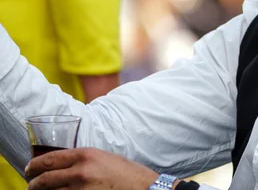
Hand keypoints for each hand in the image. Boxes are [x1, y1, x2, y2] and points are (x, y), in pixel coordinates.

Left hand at [26, 148, 158, 189]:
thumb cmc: (127, 173)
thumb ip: (84, 160)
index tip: (29, 169)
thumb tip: (64, 166)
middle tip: (32, 186)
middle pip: (45, 179)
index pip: (50, 159)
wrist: (144, 188)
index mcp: (86, 155)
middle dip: (34, 184)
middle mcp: (80, 172)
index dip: (34, 166)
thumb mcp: (104, 158)